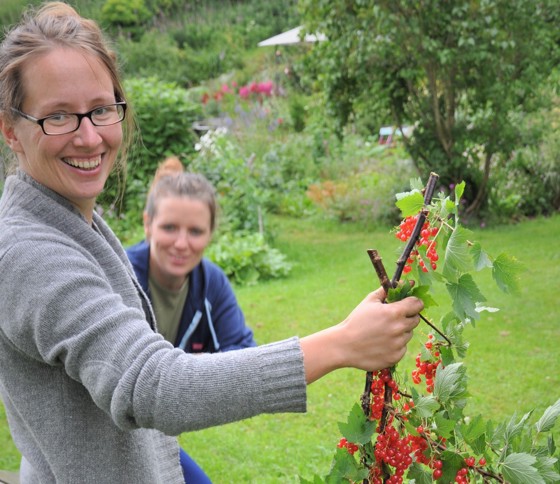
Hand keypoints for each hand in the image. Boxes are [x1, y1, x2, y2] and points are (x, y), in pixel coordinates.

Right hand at [301, 287, 422, 382]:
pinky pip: (402, 348)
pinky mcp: (396, 356)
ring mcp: (398, 344)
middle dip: (407, 317)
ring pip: (408, 334)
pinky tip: (382, 343)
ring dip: (401, 332)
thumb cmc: (356, 320)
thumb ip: (386, 291)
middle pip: (416, 319)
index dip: (414, 303)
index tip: (409, 304)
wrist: (344, 345)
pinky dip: (395, 345)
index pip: (417, 304)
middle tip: (393, 318)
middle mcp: (399, 328)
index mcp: (394, 312)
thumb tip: (403, 282)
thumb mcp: (369, 301)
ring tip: (384, 332)